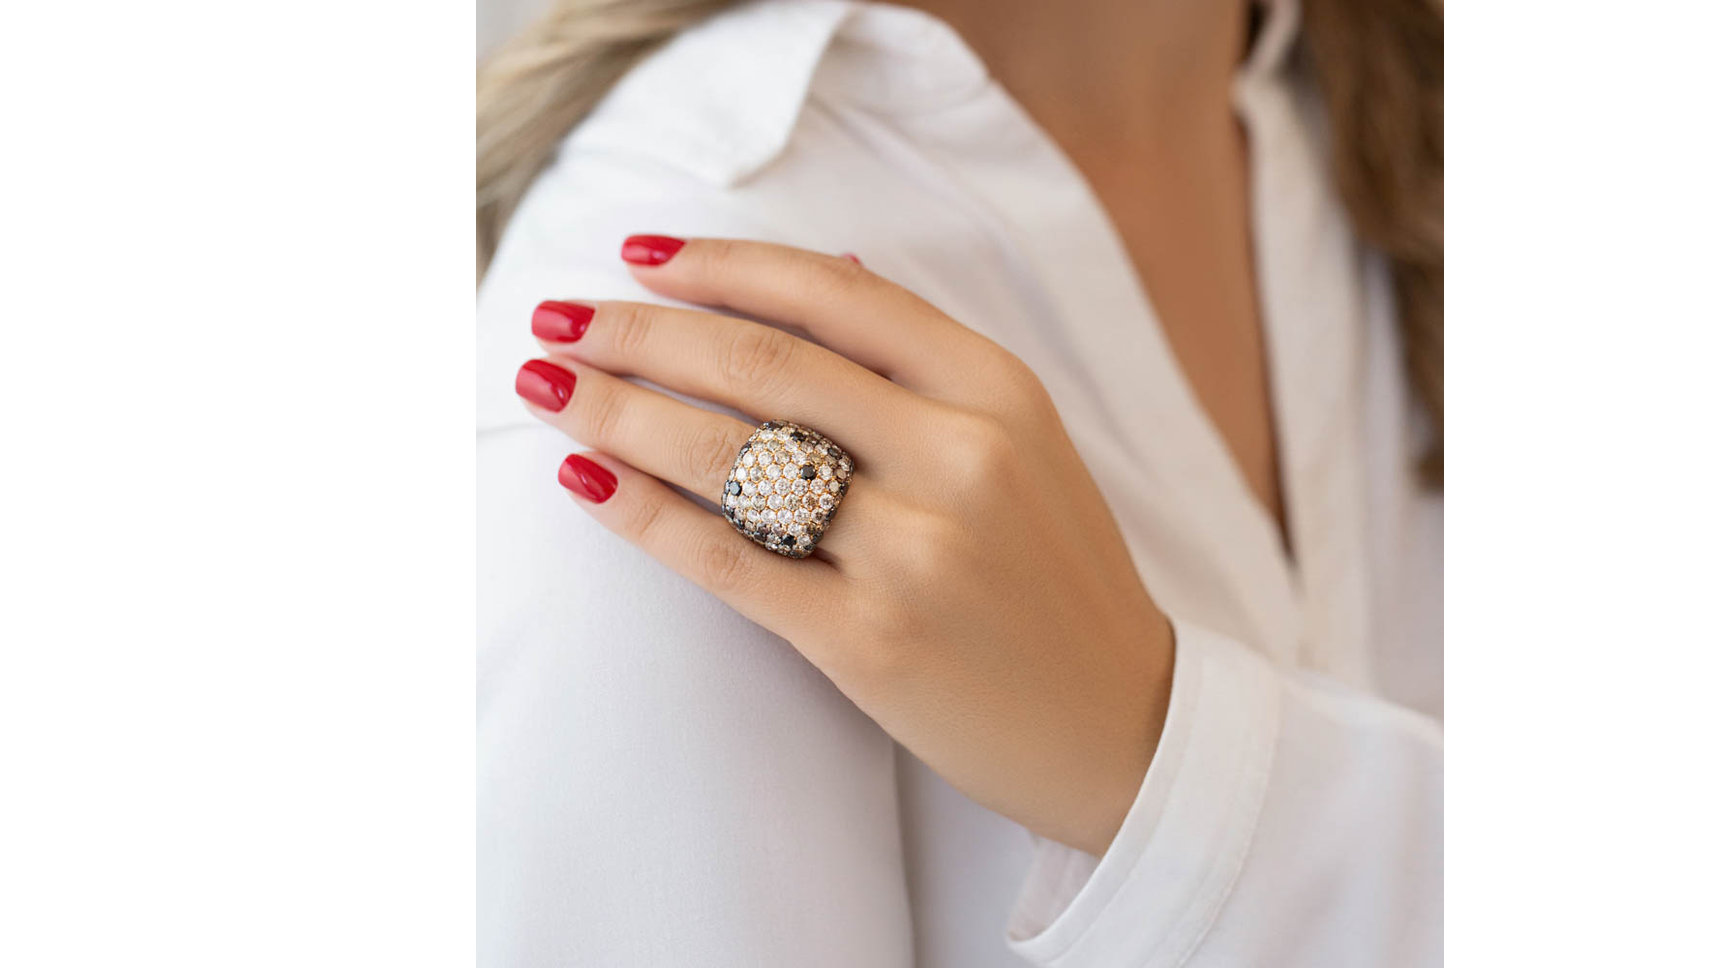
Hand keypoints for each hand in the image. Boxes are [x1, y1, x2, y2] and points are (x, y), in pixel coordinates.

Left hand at [515, 235, 1173, 853]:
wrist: (1121, 727)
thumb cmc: (1058, 577)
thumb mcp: (1026, 441)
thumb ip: (926, 358)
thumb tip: (825, 261)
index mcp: (998, 390)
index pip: (832, 295)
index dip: (720, 265)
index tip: (637, 255)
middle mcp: (959, 456)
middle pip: (762, 363)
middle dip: (638, 331)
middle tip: (557, 317)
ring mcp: (915, 552)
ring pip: (731, 456)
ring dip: (617, 411)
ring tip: (545, 387)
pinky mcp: (869, 642)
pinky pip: (726, 562)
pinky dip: (642, 515)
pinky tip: (584, 481)